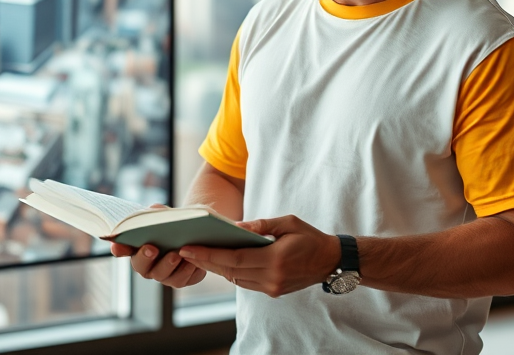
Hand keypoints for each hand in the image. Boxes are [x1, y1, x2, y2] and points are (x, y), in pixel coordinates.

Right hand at [108, 204, 206, 288]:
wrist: (195, 237)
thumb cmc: (173, 226)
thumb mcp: (165, 216)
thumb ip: (157, 213)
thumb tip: (154, 209)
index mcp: (138, 248)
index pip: (122, 249)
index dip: (119, 248)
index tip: (117, 244)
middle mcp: (147, 265)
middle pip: (140, 266)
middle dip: (145, 257)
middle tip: (152, 248)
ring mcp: (163, 275)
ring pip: (162, 276)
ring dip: (168, 265)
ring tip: (177, 254)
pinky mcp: (179, 280)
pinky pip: (181, 280)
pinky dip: (187, 271)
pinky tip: (192, 262)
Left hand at [178, 215, 341, 297]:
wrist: (330, 261)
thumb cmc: (309, 237)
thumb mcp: (287, 223)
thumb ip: (261, 225)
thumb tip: (234, 226)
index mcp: (274, 260)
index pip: (234, 258)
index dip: (209, 254)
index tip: (189, 248)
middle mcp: (271, 278)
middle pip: (230, 271)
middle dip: (205, 261)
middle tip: (183, 251)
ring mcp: (271, 288)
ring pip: (235, 278)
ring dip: (216, 267)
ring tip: (197, 255)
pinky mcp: (272, 291)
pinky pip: (245, 282)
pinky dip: (231, 271)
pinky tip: (219, 261)